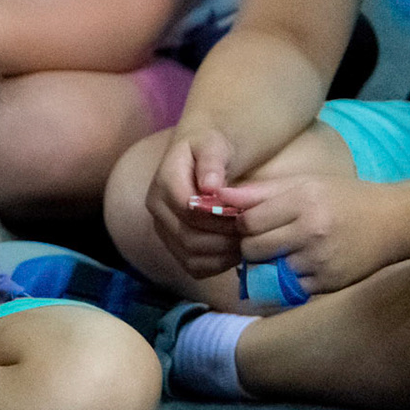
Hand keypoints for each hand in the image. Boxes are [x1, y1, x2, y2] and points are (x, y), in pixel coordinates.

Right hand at [145, 127, 244, 276]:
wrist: (200, 156)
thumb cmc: (212, 148)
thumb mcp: (214, 144)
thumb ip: (212, 161)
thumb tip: (210, 186)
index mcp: (163, 182)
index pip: (188, 209)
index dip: (218, 216)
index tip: (245, 214)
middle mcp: (157, 207)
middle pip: (188, 236)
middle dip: (224, 238)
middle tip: (252, 234)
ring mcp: (163, 228)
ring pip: (189, 254)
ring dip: (222, 254)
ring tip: (247, 243)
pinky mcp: (172, 244)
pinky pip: (192, 266)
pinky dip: (216, 265)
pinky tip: (235, 253)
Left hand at [226, 174, 403, 295]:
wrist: (396, 222)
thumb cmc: (343, 197)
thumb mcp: (303, 184)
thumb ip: (258, 192)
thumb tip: (216, 196)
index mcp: (304, 202)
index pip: (247, 221)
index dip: (241, 223)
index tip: (248, 221)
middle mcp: (312, 233)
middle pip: (252, 248)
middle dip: (248, 245)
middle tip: (260, 238)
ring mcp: (321, 261)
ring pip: (266, 270)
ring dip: (264, 262)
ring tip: (279, 249)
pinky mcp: (328, 283)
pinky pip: (286, 286)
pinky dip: (284, 276)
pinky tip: (296, 262)